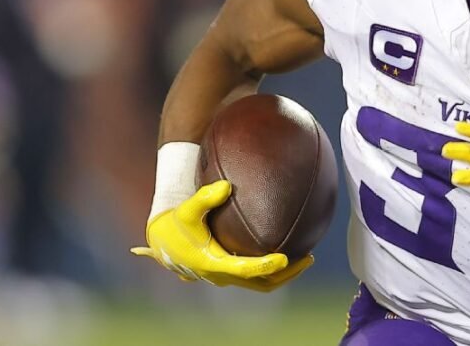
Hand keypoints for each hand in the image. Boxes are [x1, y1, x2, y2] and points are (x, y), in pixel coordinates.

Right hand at [131, 180, 314, 291]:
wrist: (161, 241)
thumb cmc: (176, 223)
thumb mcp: (186, 209)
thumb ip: (204, 197)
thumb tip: (226, 185)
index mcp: (212, 263)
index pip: (245, 269)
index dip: (266, 265)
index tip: (285, 257)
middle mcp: (221, 276)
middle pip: (261, 283)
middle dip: (286, 274)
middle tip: (308, 258)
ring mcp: (225, 278)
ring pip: (260, 284)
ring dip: (283, 275)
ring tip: (305, 258)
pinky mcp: (228, 274)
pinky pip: (255, 278)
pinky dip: (272, 271)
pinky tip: (287, 253)